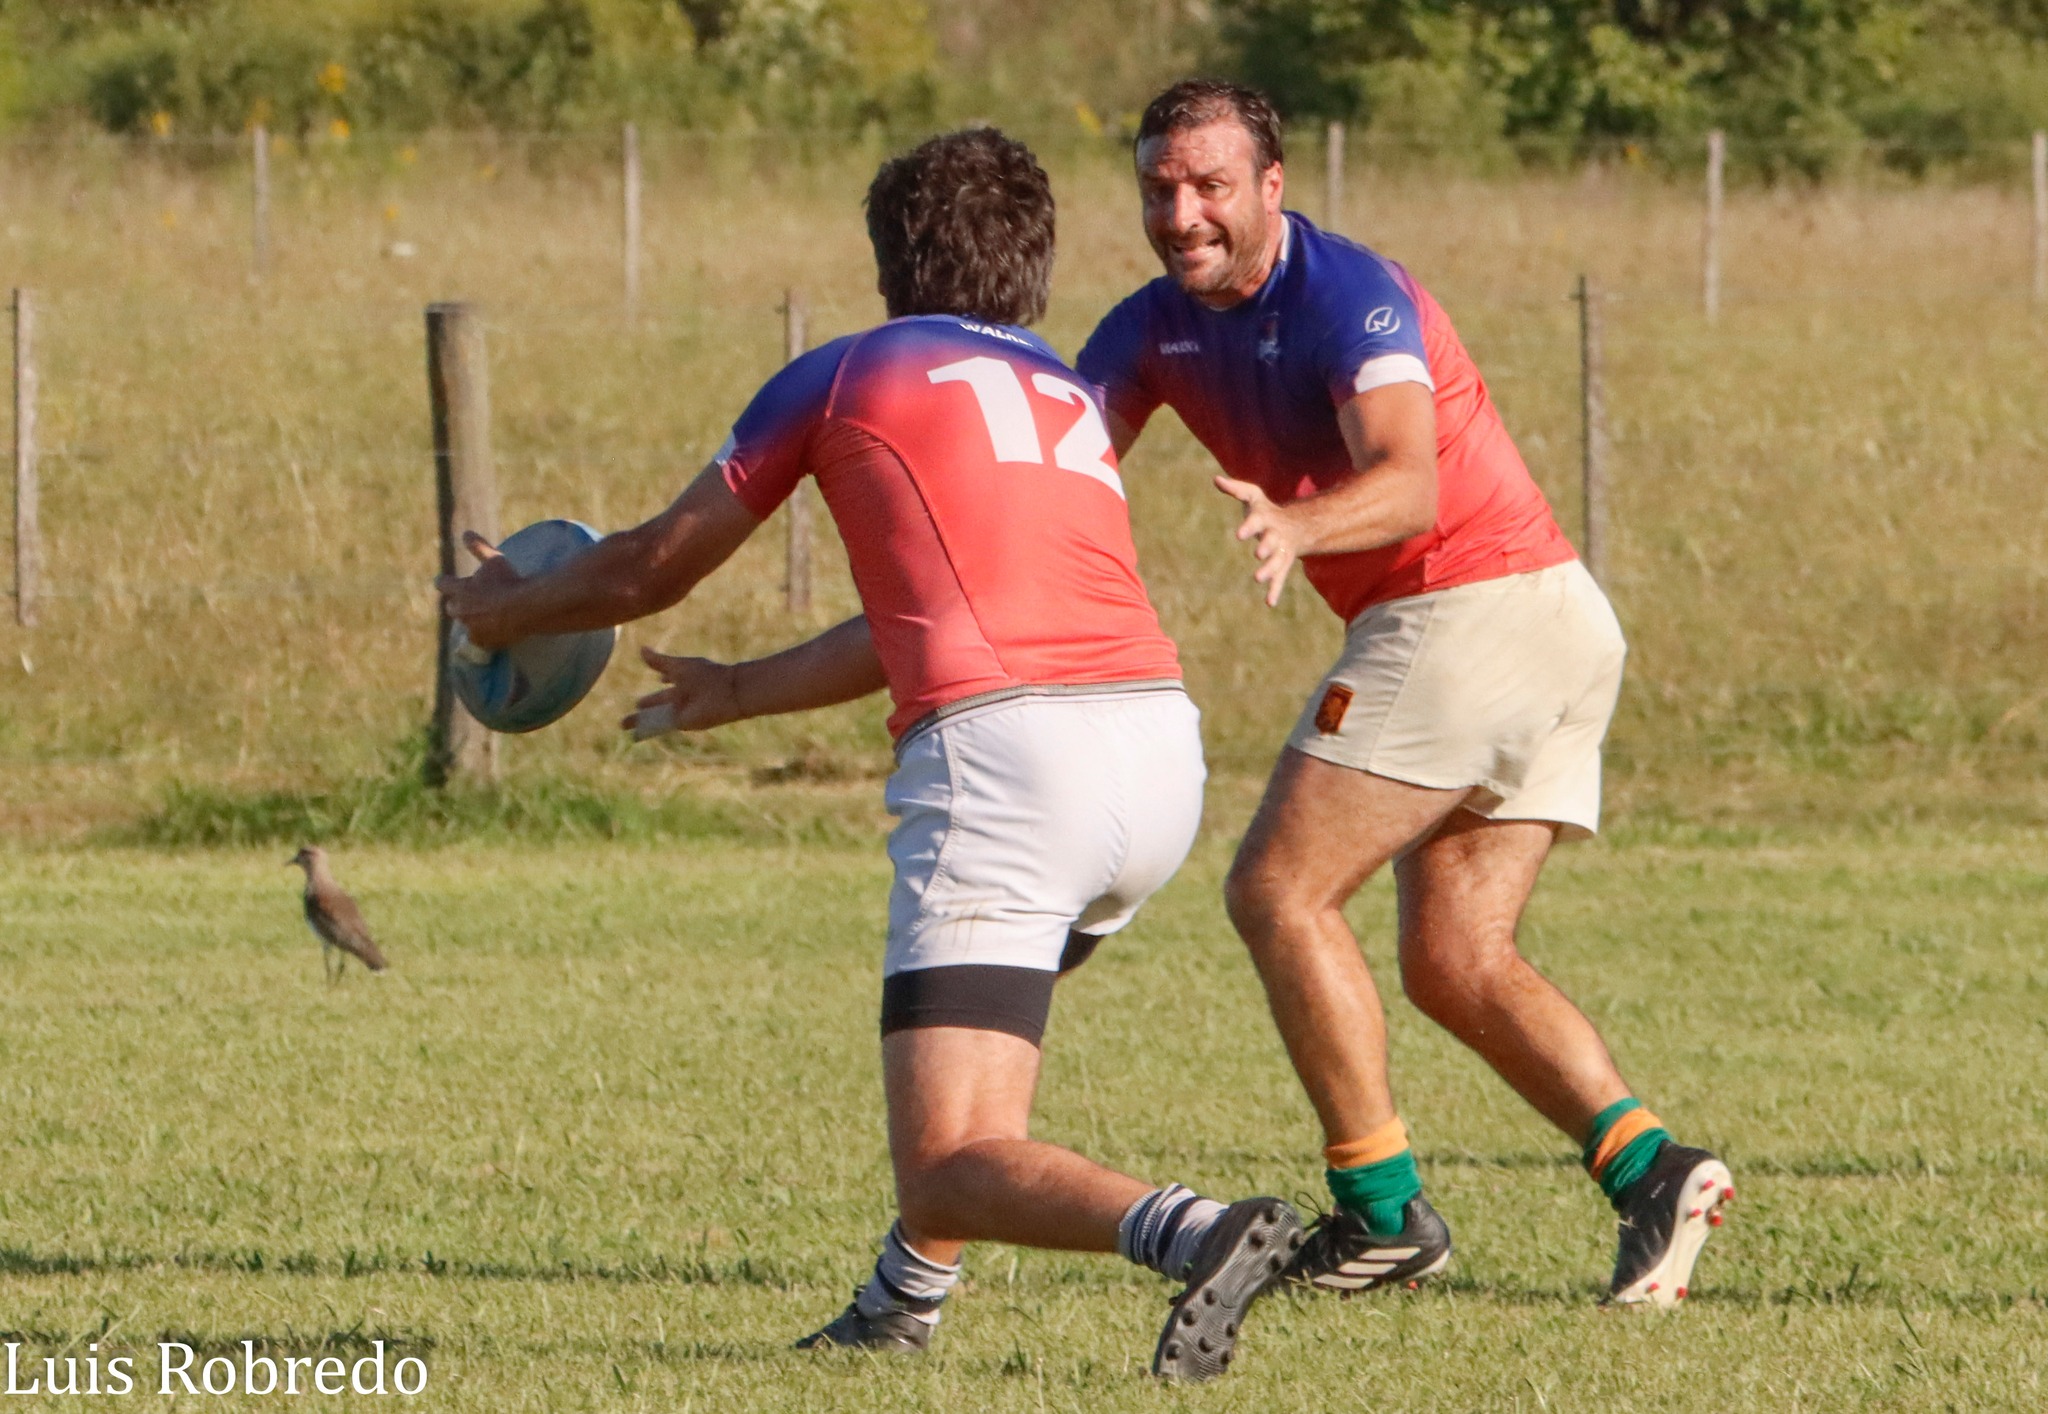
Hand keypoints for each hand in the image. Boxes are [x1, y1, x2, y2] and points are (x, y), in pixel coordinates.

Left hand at [434, 531, 523, 650]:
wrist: (526, 609)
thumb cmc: (509, 581)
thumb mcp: (495, 560)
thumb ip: (479, 547)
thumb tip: (466, 532)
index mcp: (459, 589)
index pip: (443, 584)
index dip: (445, 582)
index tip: (446, 581)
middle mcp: (460, 610)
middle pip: (451, 607)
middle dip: (458, 603)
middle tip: (469, 600)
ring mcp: (470, 628)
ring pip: (465, 624)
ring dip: (471, 619)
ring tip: (483, 617)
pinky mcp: (482, 642)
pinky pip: (478, 639)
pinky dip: (484, 635)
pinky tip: (493, 632)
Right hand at [622, 645, 743, 739]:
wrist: (726, 691)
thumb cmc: (706, 675)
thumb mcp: (678, 666)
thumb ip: (659, 662)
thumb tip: (641, 649)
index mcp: (680, 683)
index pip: (661, 691)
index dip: (651, 696)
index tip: (638, 702)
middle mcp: (680, 699)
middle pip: (658, 705)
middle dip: (645, 710)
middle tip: (630, 715)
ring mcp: (680, 712)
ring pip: (657, 717)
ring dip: (641, 721)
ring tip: (623, 725)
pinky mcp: (681, 723)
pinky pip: (660, 727)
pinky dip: (647, 730)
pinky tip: (636, 735)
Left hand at [1214, 475, 1305, 606]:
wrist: (1296, 526)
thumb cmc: (1267, 511)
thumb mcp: (1253, 496)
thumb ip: (1235, 489)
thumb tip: (1215, 479)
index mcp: (1266, 519)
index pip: (1257, 521)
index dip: (1249, 527)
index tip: (1239, 534)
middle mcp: (1275, 535)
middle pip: (1271, 542)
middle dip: (1266, 547)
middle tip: (1257, 553)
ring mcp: (1280, 551)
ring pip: (1276, 562)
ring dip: (1268, 570)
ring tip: (1257, 578)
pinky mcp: (1282, 565)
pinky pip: (1280, 578)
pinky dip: (1275, 590)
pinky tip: (1269, 603)